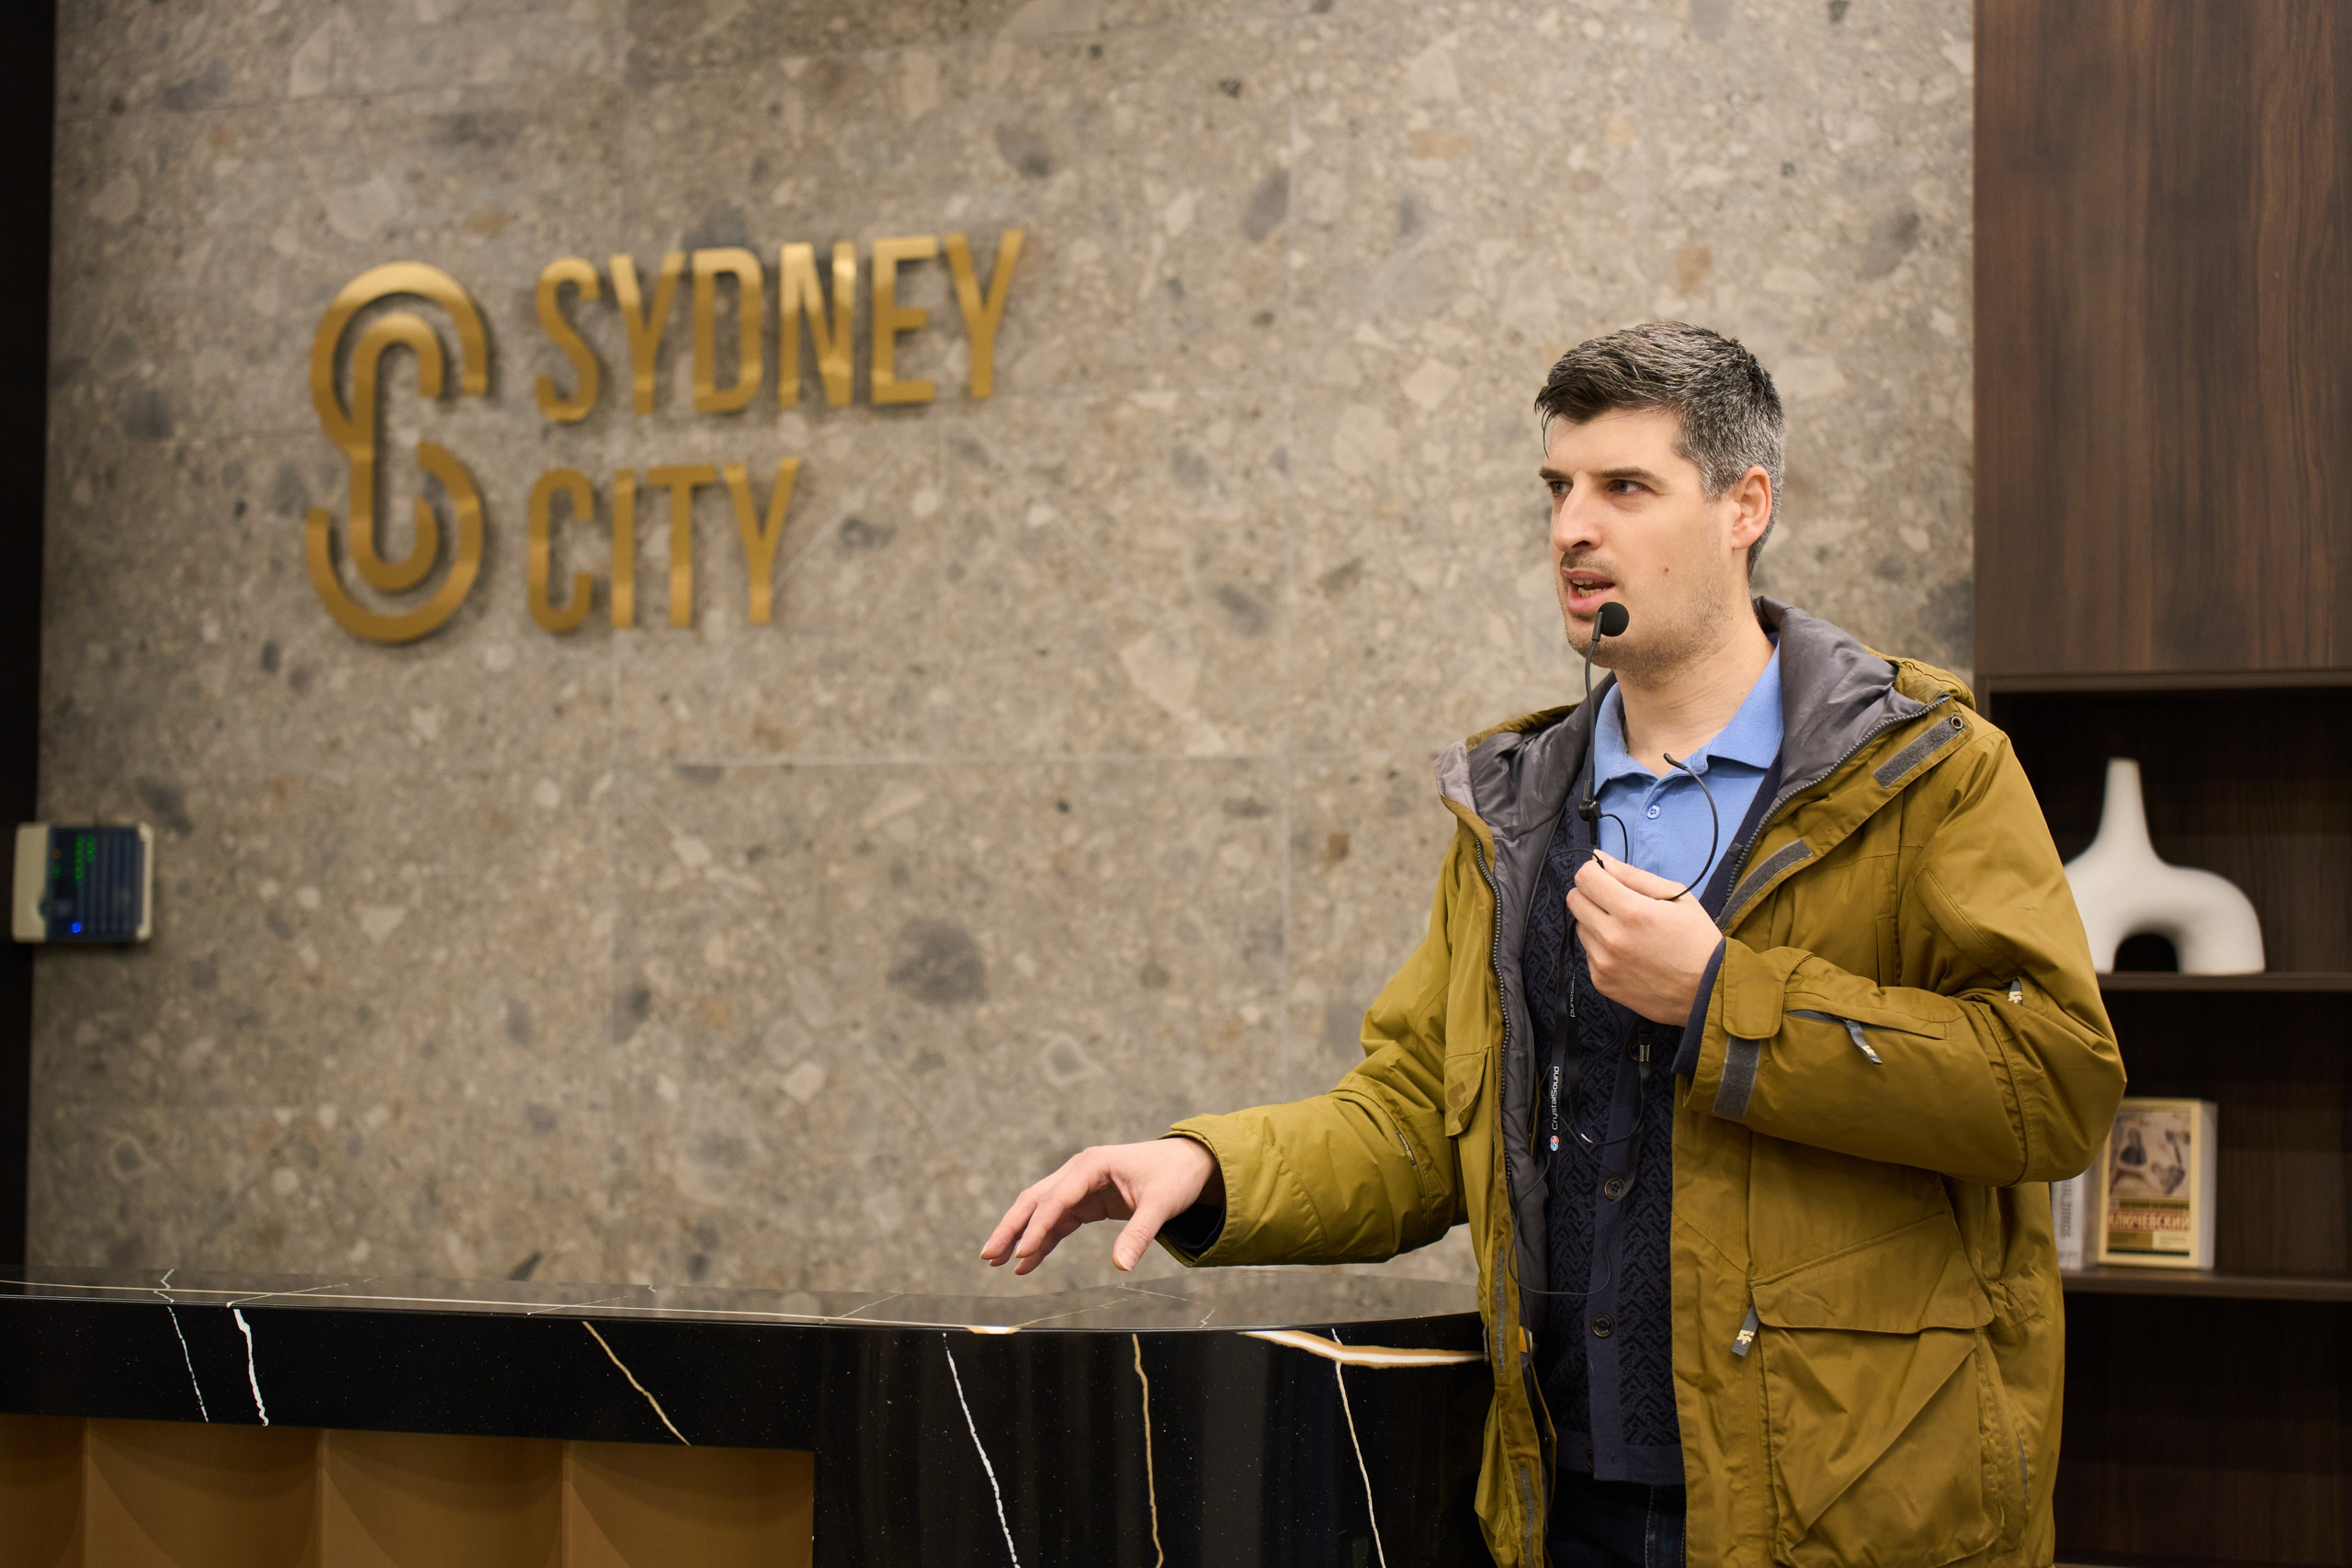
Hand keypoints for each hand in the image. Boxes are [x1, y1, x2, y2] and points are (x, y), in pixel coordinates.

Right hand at [980, 1137, 1223, 1274]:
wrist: (1189, 1164)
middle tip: (989, 1255)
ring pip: (1041, 1210)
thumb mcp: (1160, 1206)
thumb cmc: (1174, 1177)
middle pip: (1036, 1200)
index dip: (1038, 1227)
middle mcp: (1079, 1171)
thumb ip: (1139, 1235)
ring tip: (998, 1262)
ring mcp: (1079, 1185)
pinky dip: (1042, 1241)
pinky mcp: (1086, 1200)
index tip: (1021, 1253)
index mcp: (1092, 1165)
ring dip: (1020, 1235)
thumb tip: (1122, 1267)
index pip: (1056, 1198)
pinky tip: (1027, 1262)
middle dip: (1011, 1227)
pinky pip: (1057, 1222)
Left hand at [1566, 852, 1724, 1024]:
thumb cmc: (1697, 940)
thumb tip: (1601, 859)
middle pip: (1574, 900)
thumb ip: (1634, 876)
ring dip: (1596, 922)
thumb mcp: (1676, 896)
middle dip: (1592, 894)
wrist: (1708, 991)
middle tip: (1617, 902)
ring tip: (1628, 931)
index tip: (1607, 877)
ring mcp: (1604, 963)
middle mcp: (1611, 938)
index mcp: (1631, 911)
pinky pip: (1588, 953)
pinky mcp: (1602, 982)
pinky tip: (1629, 953)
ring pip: (1580, 926)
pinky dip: (1602, 948)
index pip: (1585, 878)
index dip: (1594, 872)